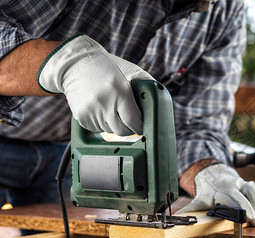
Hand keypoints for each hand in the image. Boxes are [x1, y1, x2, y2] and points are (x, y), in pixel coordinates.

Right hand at [38, 34, 152, 135]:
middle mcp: (104, 103)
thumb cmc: (107, 68)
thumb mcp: (129, 72)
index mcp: (120, 92)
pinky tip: (100, 108)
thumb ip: (144, 88)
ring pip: (109, 131)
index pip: (133, 122)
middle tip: (130, 121)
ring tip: (111, 108)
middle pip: (122, 131)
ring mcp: (91, 111)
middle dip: (129, 128)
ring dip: (114, 124)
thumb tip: (155, 107)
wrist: (76, 65)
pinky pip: (97, 129)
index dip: (139, 127)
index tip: (141, 126)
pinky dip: (101, 123)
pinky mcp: (81, 117)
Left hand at [176, 163, 254, 225]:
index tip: (248, 218)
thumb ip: (193, 209)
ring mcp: (250, 185)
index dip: (242, 205)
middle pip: (252, 191)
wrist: (217, 175)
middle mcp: (239, 185)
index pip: (234, 195)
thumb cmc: (209, 192)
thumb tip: (176, 218)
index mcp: (224, 189)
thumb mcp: (200, 199)